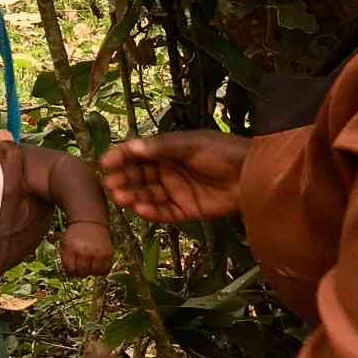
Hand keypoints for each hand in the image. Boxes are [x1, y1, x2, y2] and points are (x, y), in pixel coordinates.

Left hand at [60, 219, 114, 276]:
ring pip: (94, 273)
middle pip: (82, 272)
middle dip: (81, 272)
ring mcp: (97, 252)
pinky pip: (105, 270)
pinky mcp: (108, 253)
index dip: (71, 271)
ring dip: (92, 272)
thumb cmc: (76, 235)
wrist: (90, 221)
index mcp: (71, 248)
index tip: (73, 268)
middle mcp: (84, 251)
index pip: (70, 269)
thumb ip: (67, 259)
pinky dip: (101, 270)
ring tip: (90, 265)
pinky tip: (98, 264)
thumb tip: (72, 275)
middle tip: (82, 266)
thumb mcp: (66, 244)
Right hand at [100, 131, 249, 223]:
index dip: (121, 157)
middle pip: (139, 176)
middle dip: (124, 179)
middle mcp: (167, 171)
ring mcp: (176, 191)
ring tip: (121, 199)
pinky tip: (141, 210)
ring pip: (148, 195)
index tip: (105, 163)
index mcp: (167, 151)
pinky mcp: (185, 210)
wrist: (252, 176)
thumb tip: (132, 147)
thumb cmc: (222, 152)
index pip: (138, 154)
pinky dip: (151, 212)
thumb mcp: (190, 144)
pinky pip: (163, 213)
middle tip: (110, 184)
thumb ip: (161, 147)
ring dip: (133, 196)